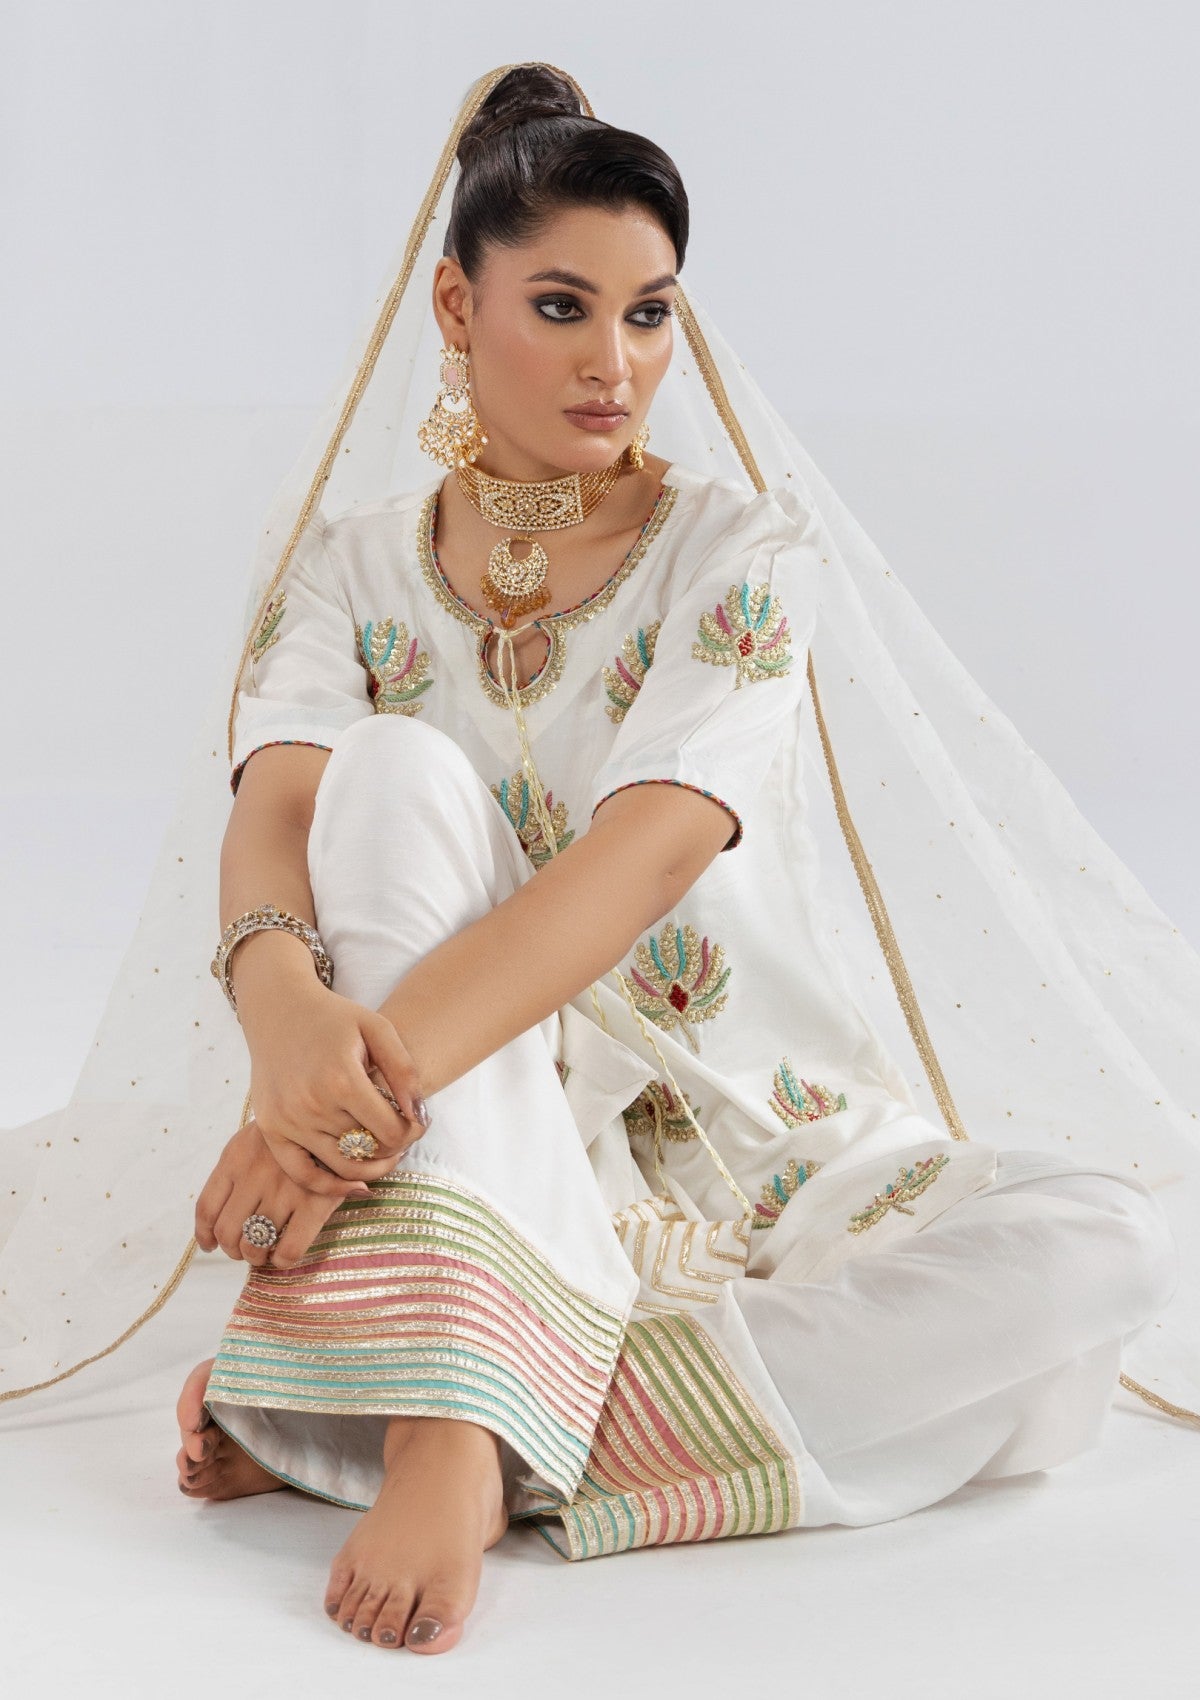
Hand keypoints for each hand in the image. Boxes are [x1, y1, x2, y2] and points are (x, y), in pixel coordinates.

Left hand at [194, 1117, 371, 1269]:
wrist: (341, 1118)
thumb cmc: (294, 1134)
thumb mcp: (256, 1139)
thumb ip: (235, 1172)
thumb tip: (212, 1225)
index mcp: (237, 1157)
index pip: (207, 1208)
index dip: (204, 1234)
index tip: (210, 1244)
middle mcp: (256, 1174)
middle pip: (227, 1232)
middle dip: (232, 1249)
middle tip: (244, 1249)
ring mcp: (285, 1190)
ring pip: (254, 1246)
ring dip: (255, 1257)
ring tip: (265, 1252)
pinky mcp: (315, 1203)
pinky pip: (288, 1250)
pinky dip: (281, 1261)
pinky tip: (284, 1254)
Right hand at [240, 975, 430, 1185]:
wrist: (280, 1009)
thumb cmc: (335, 1018)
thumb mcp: (378, 1029)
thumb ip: (404, 1071)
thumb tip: (420, 1117)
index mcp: (341, 1079)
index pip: (391, 1133)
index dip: (412, 1133)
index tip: (417, 1122)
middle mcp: (311, 1105)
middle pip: (368, 1151)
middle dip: (395, 1147)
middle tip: (402, 1134)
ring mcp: (287, 1120)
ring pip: (342, 1166)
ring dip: (371, 1166)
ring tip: (384, 1152)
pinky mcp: (270, 1129)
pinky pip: (303, 1174)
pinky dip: (331, 1187)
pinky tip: (356, 1185)